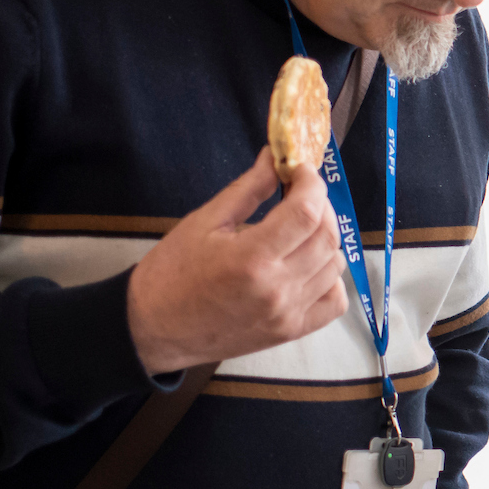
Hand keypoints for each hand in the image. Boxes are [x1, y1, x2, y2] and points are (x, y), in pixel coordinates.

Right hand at [126, 146, 349, 373]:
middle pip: (327, 236)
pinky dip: (331, 278)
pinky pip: (335, 302)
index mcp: (251, 258)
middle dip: (321, 205)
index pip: (306, 212)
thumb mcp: (203, 222)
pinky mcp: (291, 332)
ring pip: (335, 266)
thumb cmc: (172, 272)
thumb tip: (276, 157)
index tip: (300, 170)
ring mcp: (287, 314)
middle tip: (301, 194)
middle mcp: (277, 288)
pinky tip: (309, 265)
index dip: (312, 183)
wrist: (153, 329)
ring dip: (326, 238)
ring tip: (301, 228)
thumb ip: (247, 189)